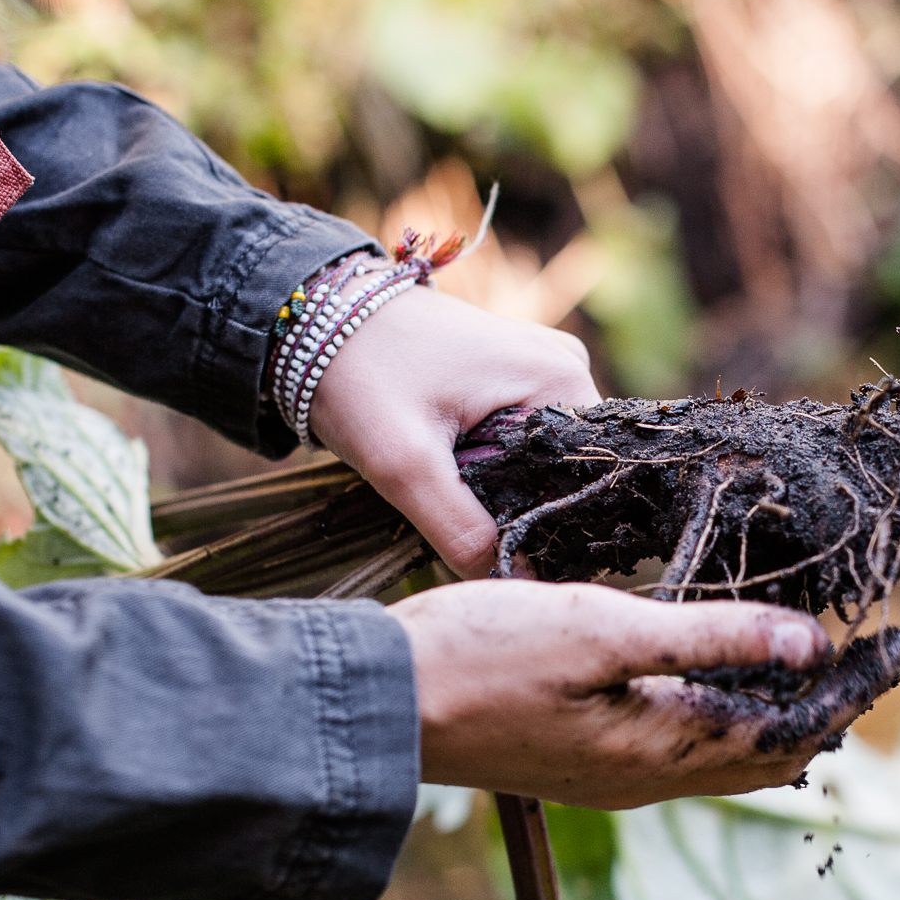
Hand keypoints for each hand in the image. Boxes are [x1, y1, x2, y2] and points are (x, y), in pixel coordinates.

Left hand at [309, 285, 599, 576]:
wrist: (312, 318)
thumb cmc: (359, 376)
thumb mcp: (406, 464)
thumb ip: (460, 529)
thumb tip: (512, 581)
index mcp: (563, 377)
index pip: (587, 477)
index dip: (551, 524)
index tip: (506, 552)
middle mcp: (565, 366)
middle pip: (563, 470)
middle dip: (521, 506)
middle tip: (467, 527)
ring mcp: (537, 367)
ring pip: (537, 459)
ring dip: (501, 488)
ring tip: (452, 494)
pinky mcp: (509, 373)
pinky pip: (517, 438)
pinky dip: (489, 465)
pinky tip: (452, 472)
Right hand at [387, 581, 874, 807]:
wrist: (383, 708)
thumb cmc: (483, 656)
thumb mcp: (603, 629)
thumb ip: (707, 636)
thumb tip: (809, 640)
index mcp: (665, 748)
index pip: (793, 728)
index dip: (850, 688)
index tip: (897, 645)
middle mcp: (649, 780)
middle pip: (771, 755)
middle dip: (828, 707)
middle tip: (871, 658)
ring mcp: (614, 779)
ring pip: (730, 761)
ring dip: (780, 718)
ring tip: (816, 669)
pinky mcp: (585, 766)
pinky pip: (686, 757)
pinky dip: (730, 723)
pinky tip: (724, 686)